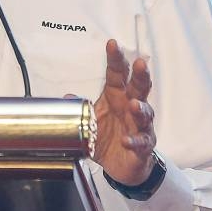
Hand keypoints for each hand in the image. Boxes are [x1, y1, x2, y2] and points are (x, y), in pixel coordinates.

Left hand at [93, 39, 156, 185]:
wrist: (119, 165)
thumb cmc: (108, 135)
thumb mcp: (89, 120)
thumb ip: (79, 108)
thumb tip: (67, 97)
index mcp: (116, 96)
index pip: (117, 74)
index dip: (115, 59)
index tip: (112, 44)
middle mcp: (130, 106)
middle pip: (139, 87)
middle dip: (140, 75)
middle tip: (140, 64)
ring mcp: (139, 125)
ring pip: (144, 113)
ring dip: (140, 109)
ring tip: (133, 105)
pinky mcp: (143, 145)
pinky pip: (141, 141)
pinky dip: (134, 141)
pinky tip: (126, 140)